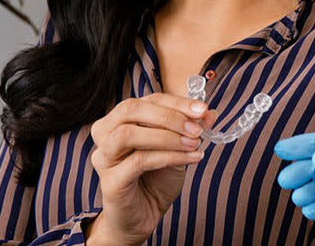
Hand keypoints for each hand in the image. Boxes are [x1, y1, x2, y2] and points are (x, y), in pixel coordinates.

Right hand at [86, 93, 215, 244]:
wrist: (143, 216)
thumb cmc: (156, 178)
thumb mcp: (178, 148)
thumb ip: (191, 129)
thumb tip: (210, 113)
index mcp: (120, 120)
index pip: (149, 100)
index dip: (178, 102)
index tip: (204, 110)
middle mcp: (105, 134)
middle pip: (131, 109)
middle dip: (169, 116)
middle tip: (198, 128)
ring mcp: (104, 157)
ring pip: (128, 134)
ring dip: (167, 136)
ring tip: (194, 144)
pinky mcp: (109, 181)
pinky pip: (138, 161)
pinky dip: (170, 157)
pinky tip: (192, 159)